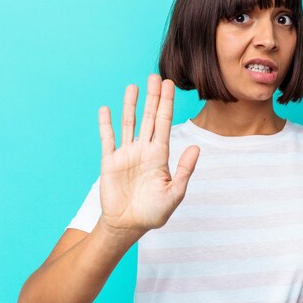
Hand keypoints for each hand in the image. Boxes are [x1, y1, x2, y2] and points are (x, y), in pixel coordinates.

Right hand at [97, 74, 199, 235]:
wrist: (128, 226)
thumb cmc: (154, 212)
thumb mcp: (175, 194)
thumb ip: (184, 171)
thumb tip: (195, 148)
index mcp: (160, 155)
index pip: (164, 124)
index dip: (166, 104)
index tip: (169, 85)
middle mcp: (144, 150)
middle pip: (148, 118)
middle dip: (152, 98)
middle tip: (155, 76)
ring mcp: (126, 154)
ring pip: (129, 123)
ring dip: (131, 105)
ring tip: (133, 86)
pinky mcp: (110, 161)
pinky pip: (108, 139)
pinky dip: (106, 124)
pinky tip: (106, 109)